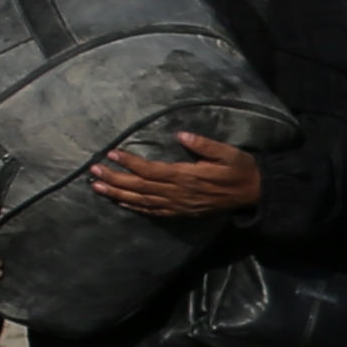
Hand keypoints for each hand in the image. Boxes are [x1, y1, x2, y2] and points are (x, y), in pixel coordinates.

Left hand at [92, 133, 263, 219]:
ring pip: (141, 201)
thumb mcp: (227, 152)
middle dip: (114, 179)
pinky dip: (134, 207)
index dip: (129, 163)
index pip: (150, 170)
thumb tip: (181, 135)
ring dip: (118, 194)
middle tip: (93, 171)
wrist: (253, 194)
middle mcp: (178, 193)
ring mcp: (178, 205)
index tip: (111, 154)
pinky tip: (121, 202)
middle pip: (139, 187)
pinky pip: (152, 211)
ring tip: (97, 187)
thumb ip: (204, 145)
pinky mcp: (181, 212)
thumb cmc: (240, 169)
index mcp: (186, 176)